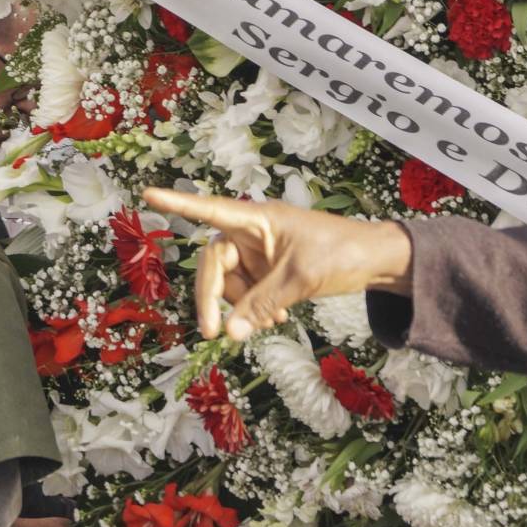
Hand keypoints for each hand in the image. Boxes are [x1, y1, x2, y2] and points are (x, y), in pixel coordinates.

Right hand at [141, 188, 412, 340]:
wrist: (378, 261)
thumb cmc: (342, 253)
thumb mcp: (300, 279)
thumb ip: (261, 304)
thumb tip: (230, 333)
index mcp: (256, 218)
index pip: (209, 209)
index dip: (178, 204)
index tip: (148, 193)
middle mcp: (250, 232)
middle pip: (213, 263)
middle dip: (212, 298)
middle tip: (212, 332)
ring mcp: (257, 252)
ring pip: (228, 284)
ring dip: (241, 307)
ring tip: (272, 320)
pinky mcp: (266, 270)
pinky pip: (245, 293)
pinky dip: (254, 308)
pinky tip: (276, 317)